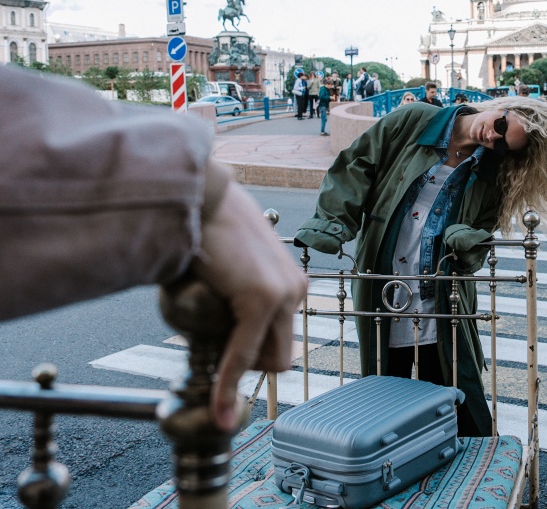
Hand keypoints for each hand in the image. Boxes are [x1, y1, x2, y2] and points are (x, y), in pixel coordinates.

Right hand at [191, 181, 307, 429]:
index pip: (279, 341)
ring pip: (266, 361)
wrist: (201, 197)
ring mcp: (282, 294)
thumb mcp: (233, 270)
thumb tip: (221, 327)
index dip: (253, 359)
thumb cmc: (207, 229)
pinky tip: (218, 400)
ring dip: (236, 368)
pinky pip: (243, 354)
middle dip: (247, 367)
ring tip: (206, 339)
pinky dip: (228, 382)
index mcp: (291, 285)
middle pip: (279, 357)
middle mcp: (295, 291)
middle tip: (213, 350)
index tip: (229, 369)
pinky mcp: (261, 298)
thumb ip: (237, 298)